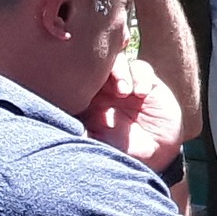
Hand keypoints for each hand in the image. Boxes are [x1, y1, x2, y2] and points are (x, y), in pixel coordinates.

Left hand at [82, 56, 183, 171]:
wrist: (156, 154)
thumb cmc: (123, 151)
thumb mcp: (98, 145)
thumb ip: (81, 135)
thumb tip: (61, 129)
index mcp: (87, 99)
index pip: (76, 78)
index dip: (73, 71)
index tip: (73, 77)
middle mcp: (105, 88)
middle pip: (95, 63)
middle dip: (97, 66)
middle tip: (101, 82)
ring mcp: (127, 83)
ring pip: (117, 60)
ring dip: (119, 71)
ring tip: (123, 92)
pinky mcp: (147, 83)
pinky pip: (140, 68)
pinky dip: (140, 77)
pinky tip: (142, 93)